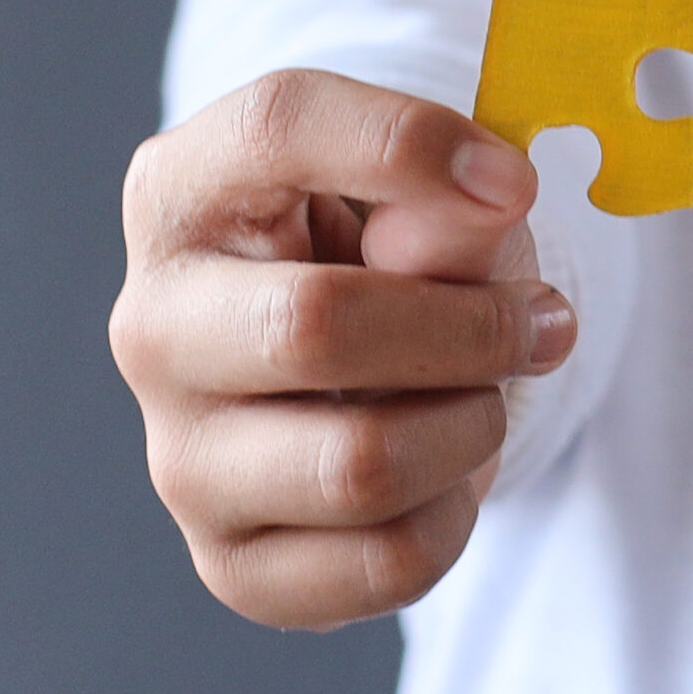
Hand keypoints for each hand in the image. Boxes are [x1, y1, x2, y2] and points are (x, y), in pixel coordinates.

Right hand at [109, 70, 573, 629]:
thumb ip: (454, 192)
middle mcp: (154, 326)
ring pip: (364, 466)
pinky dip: (456, 515)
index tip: (515, 183)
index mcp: (183, 191)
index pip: (278, 127)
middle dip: (473, 327)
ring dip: (471, 425)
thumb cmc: (389, 259)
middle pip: (319, 326)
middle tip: (538, 321)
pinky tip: (442, 472)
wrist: (363, 377)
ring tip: (477, 396)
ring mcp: (181, 458)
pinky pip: (389, 563)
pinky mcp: (234, 565)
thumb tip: (489, 198)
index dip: (411, 144)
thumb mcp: (428, 195)